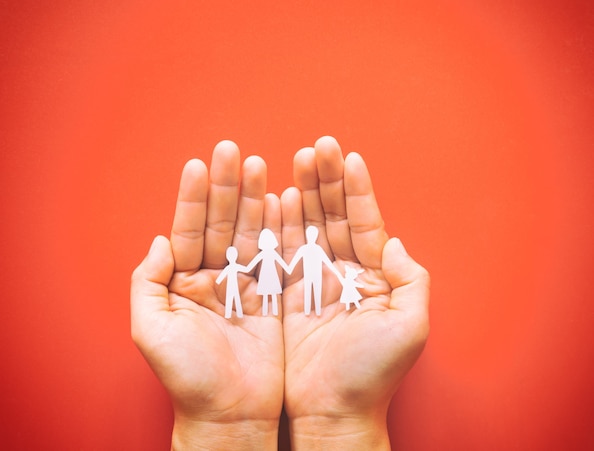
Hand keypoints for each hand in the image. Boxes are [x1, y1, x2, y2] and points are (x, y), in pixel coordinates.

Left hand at [130, 141, 283, 449]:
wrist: (231, 412)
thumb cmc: (188, 377)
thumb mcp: (152, 329)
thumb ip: (148, 282)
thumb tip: (160, 241)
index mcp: (183, 282)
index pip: (188, 228)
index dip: (192, 197)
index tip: (199, 164)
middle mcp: (214, 277)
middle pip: (221, 222)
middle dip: (225, 186)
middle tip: (232, 151)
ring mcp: (245, 284)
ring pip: (250, 232)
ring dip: (254, 198)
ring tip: (258, 165)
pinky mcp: (273, 296)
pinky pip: (277, 255)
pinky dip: (280, 227)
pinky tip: (281, 200)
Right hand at [281, 137, 429, 448]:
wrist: (331, 410)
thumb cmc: (372, 374)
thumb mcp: (409, 326)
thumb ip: (411, 280)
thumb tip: (396, 243)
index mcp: (373, 276)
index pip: (364, 222)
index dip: (356, 190)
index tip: (348, 157)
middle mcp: (343, 273)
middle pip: (332, 216)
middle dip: (325, 181)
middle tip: (316, 148)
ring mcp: (312, 281)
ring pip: (306, 226)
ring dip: (301, 193)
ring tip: (295, 161)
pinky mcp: (285, 294)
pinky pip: (280, 251)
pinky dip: (278, 224)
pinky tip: (275, 198)